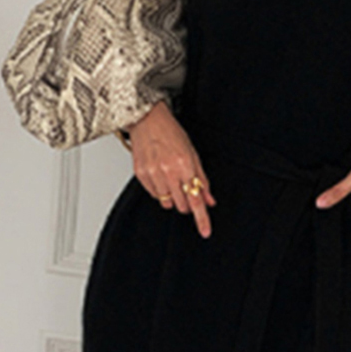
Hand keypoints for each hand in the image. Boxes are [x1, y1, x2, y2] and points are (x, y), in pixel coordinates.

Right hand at [126, 100, 216, 237]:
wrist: (147, 120)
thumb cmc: (171, 133)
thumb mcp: (193, 154)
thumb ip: (202, 179)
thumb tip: (209, 200)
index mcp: (184, 165)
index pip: (196, 199)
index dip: (202, 218)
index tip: (205, 231)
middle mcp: (168, 172)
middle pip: (182, 205)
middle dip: (187, 202)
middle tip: (186, 188)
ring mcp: (153, 174)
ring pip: (167, 203)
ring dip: (173, 196)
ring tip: (171, 178)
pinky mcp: (141, 175)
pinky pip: (154, 195)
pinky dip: (159, 191)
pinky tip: (160, 175)